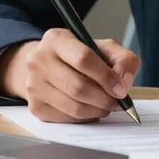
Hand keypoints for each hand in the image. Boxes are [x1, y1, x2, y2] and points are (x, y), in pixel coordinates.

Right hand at [0, 29, 140, 122]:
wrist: (46, 65)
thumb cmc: (78, 56)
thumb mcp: (102, 47)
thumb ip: (122, 59)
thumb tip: (124, 82)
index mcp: (56, 39)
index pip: (83, 59)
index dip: (106, 77)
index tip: (121, 89)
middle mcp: (39, 60)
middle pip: (78, 87)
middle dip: (104, 98)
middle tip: (117, 102)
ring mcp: (34, 85)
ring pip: (73, 107)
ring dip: (97, 111)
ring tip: (107, 106)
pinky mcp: (35, 106)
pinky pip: (66, 119)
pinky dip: (84, 118)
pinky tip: (92, 110)